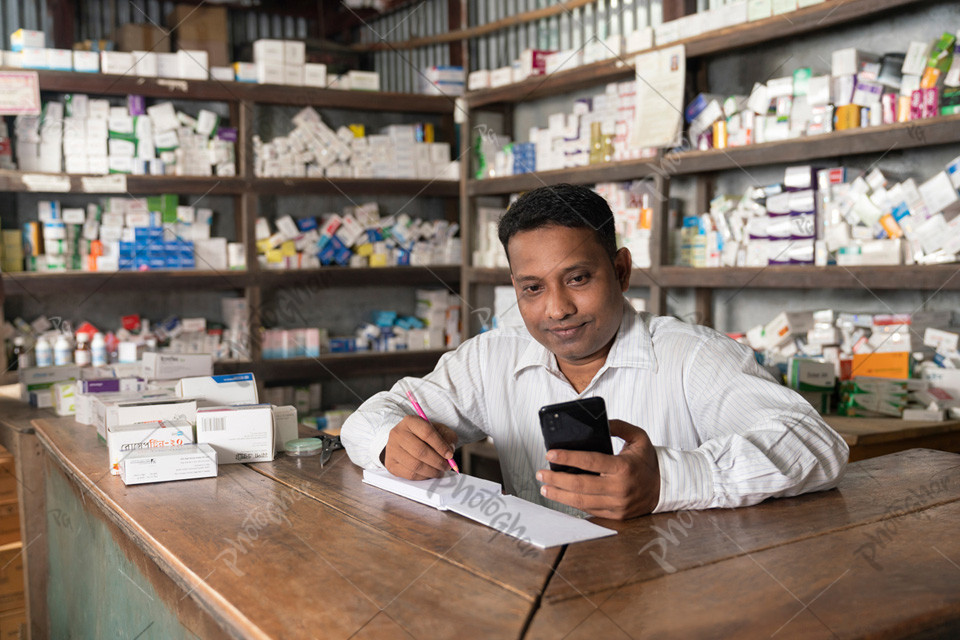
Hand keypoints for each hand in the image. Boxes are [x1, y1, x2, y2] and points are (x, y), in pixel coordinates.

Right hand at [381, 415, 457, 480]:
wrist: (406, 440)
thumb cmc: (424, 435)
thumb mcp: (438, 430)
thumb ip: (447, 437)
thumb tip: (449, 451)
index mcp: (410, 421)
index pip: (427, 433)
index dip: (440, 446)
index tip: (450, 455)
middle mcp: (397, 434)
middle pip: (420, 451)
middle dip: (437, 461)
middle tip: (447, 466)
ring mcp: (392, 449)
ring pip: (415, 465)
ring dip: (431, 471)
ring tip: (440, 471)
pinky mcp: (390, 464)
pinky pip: (409, 474)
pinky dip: (423, 477)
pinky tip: (429, 473)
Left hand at [536, 420, 659, 519]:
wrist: (665, 487)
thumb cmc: (648, 461)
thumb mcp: (639, 437)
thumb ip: (618, 426)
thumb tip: (599, 422)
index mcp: (624, 467)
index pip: (590, 462)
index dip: (568, 458)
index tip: (550, 454)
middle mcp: (620, 488)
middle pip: (580, 485)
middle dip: (556, 479)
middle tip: (540, 474)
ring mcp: (617, 504)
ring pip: (581, 502)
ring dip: (559, 495)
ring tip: (545, 487)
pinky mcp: (616, 515)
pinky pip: (589, 511)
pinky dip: (572, 504)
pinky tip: (561, 497)